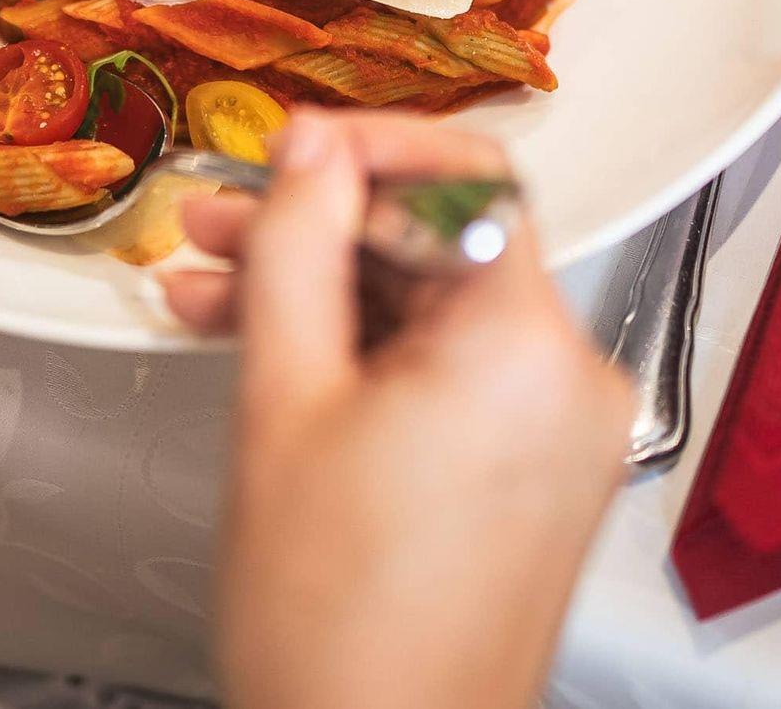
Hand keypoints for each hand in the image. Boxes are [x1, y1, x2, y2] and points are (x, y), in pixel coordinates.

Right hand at [161, 110, 633, 708]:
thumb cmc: (340, 631)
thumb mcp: (284, 400)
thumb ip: (295, 248)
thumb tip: (310, 151)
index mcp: (526, 349)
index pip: (466, 177)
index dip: (364, 148)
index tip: (290, 151)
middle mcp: (567, 383)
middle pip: (442, 244)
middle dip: (318, 229)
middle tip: (221, 223)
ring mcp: (556, 433)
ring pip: (432, 309)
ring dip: (323, 292)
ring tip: (213, 290)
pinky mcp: (531, 473)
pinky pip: (446, 372)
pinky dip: (362, 356)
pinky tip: (269, 354)